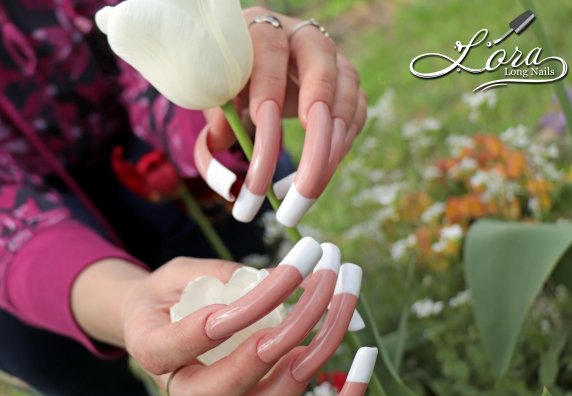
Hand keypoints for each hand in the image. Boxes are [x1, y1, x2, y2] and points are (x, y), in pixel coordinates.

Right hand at [103, 238, 373, 395]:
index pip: (175, 347)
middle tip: (308, 297)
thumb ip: (217, 276)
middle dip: (270, 346)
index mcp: (152, 351)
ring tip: (335, 315)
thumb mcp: (181, 273)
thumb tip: (277, 278)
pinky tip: (356, 369)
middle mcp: (184, 392)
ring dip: (304, 366)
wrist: (165, 324)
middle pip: (218, 392)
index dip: (211, 324)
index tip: (247, 289)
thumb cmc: (174, 294)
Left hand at [197, 7, 367, 226]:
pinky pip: (357, 111)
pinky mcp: (347, 82)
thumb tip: (229, 187)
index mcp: (260, 29)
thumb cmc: (228, 82)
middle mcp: (300, 36)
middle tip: (299, 178)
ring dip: (332, 145)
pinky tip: (322, 172)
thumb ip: (214, 133)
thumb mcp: (213, 100)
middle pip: (321, 66)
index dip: (268, 89)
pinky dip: (343, 144)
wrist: (248, 64)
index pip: (269, 50)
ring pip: (347, 90)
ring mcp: (330, 58)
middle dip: (315, 124)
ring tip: (306, 189)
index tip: (261, 125)